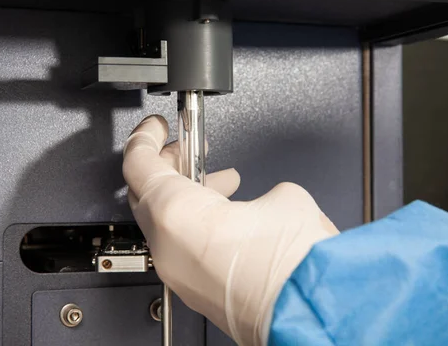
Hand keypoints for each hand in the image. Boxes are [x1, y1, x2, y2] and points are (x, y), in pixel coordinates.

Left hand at [123, 115, 338, 344]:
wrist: (308, 319)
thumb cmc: (294, 268)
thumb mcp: (284, 200)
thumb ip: (262, 191)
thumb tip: (269, 200)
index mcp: (176, 214)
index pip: (139, 162)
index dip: (146, 137)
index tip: (156, 128)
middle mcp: (167, 248)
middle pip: (147, 192)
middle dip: (170, 165)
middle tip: (189, 150)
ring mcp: (178, 274)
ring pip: (165, 221)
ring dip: (187, 194)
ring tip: (221, 182)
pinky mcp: (194, 292)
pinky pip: (181, 247)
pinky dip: (196, 224)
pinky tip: (227, 220)